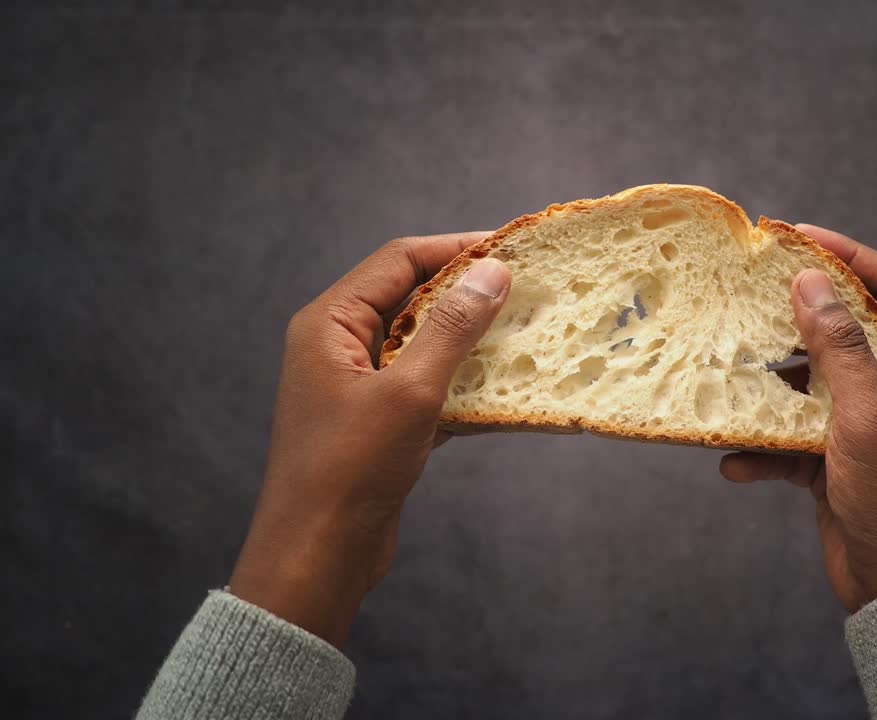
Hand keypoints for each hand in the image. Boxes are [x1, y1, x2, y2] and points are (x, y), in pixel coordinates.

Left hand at [228, 233, 509, 646]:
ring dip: (469, 339)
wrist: (317, 557)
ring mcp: (358, 385)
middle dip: (466, 291)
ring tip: (525, 331)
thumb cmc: (350, 470)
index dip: (455, 248)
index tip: (510, 247)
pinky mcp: (378, 422)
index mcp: (329, 324)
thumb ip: (453, 328)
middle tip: (526, 286)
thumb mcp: (410, 392)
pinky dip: (462, 383)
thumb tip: (493, 272)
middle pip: (410, 297)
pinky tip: (505, 388)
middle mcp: (338, 346)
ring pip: (422, 343)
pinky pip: (426, 385)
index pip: (399, 261)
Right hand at [720, 224, 876, 613]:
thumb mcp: (868, 421)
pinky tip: (737, 460)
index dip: (851, 257)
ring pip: (820, 383)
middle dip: (802, 318)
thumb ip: (841, 348)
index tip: (799, 237)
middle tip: (755, 295)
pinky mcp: (846, 462)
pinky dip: (770, 445)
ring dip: (777, 385)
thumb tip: (812, 282)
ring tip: (735, 376)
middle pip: (854, 331)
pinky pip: (802, 437)